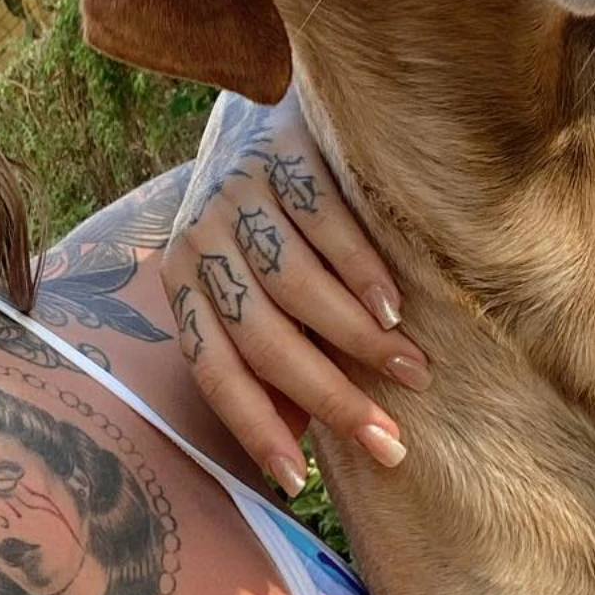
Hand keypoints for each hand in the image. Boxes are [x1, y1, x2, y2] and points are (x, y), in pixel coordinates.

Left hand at [163, 91, 427, 495]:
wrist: (271, 112)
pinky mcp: (281, 151)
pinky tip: (397, 310)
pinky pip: (325, 225)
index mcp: (182, 284)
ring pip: (296, 285)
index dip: (253, 429)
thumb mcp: (254, 292)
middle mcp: (199, 238)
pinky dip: (364, 274)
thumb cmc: (272, 230)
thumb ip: (270, 361)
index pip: (213, 370)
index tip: (295, 482)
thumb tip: (297, 457)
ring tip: (413, 373)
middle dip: (328, 397)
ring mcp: (237, 191)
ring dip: (359, 340)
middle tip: (387, 440)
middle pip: (262, 336)